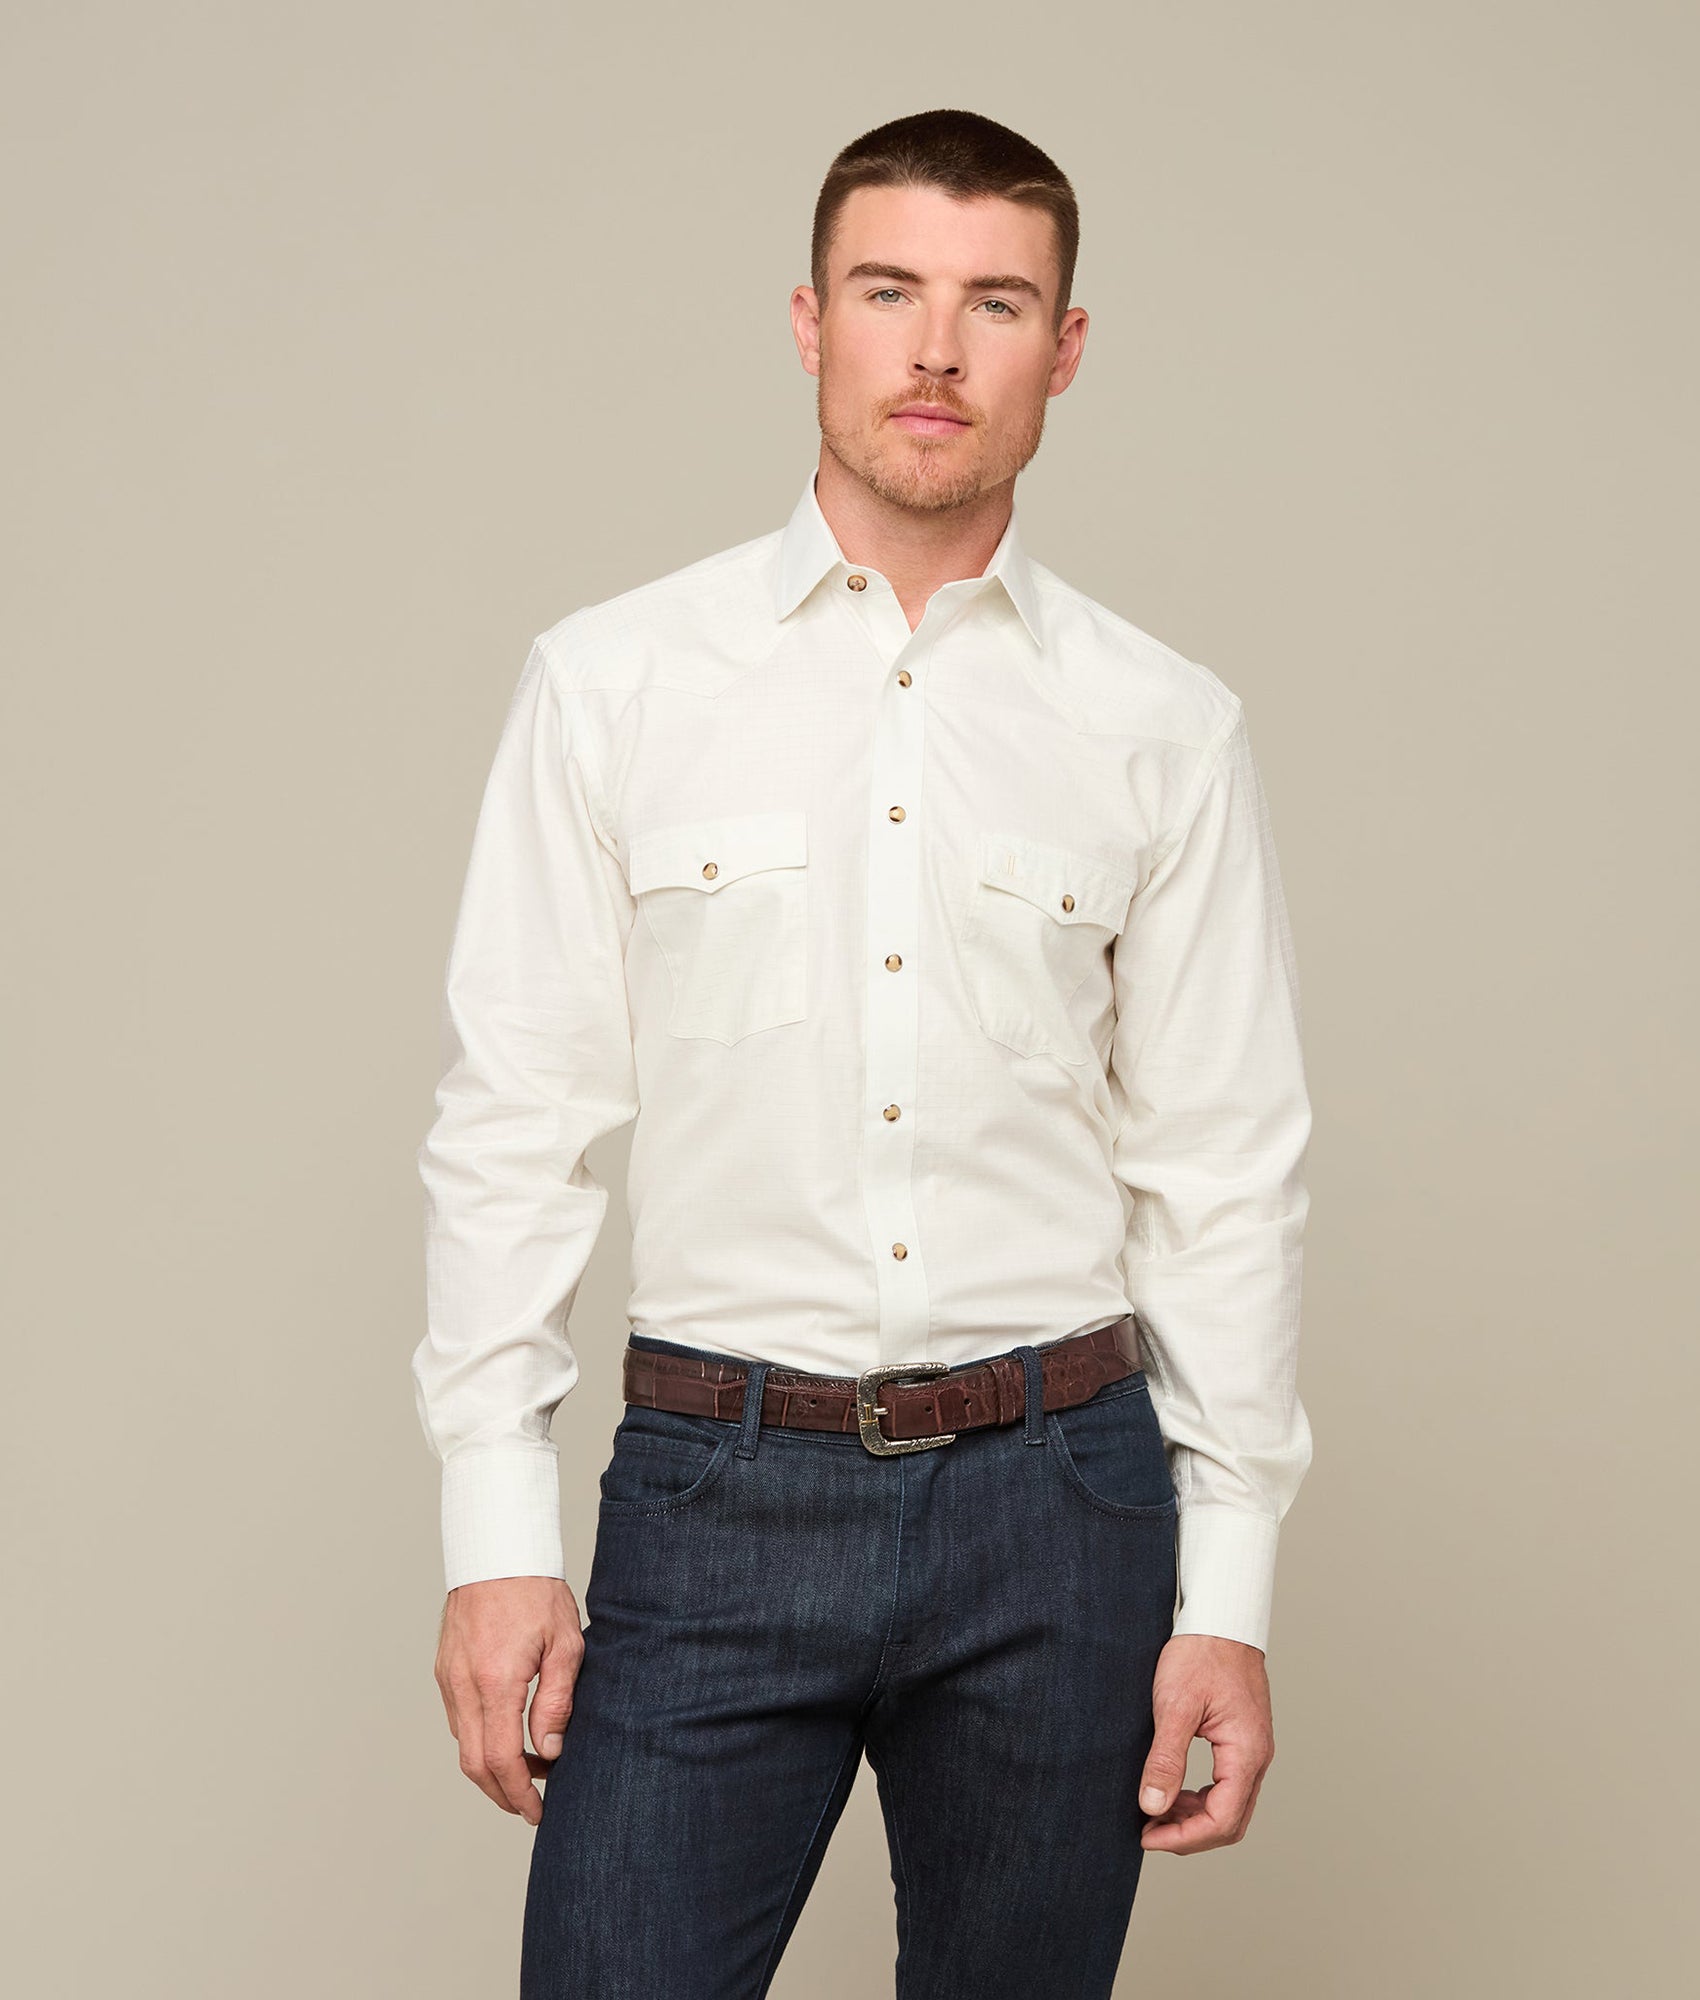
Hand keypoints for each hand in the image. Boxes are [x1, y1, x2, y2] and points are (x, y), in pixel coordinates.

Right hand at [434, 1576, 584, 1824]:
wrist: (497, 1549)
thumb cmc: (537, 1591)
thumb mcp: (564, 1644)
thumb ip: (556, 1702)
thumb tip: (549, 1752)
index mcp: (494, 1681)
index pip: (500, 1759)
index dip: (519, 1793)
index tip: (538, 1811)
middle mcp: (462, 1685)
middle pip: (473, 1764)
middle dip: (502, 1793)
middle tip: (532, 1805)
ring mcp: (448, 1677)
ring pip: (462, 1743)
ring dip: (492, 1766)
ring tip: (530, 1767)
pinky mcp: (444, 1669)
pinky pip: (458, 1718)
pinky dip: (479, 1738)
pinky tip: (507, 1734)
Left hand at [1137, 1633, 1274, 1852]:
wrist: (1220, 1619)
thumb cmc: (1200, 1653)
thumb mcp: (1175, 1705)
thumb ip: (1166, 1759)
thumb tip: (1152, 1806)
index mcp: (1246, 1753)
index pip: (1222, 1820)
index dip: (1184, 1838)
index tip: (1147, 1836)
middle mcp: (1257, 1757)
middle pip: (1231, 1822)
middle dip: (1189, 1834)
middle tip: (1149, 1831)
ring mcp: (1253, 1750)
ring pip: (1231, 1806)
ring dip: (1195, 1817)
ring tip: (1156, 1812)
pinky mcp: (1243, 1741)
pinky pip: (1228, 1785)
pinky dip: (1201, 1797)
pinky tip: (1174, 1790)